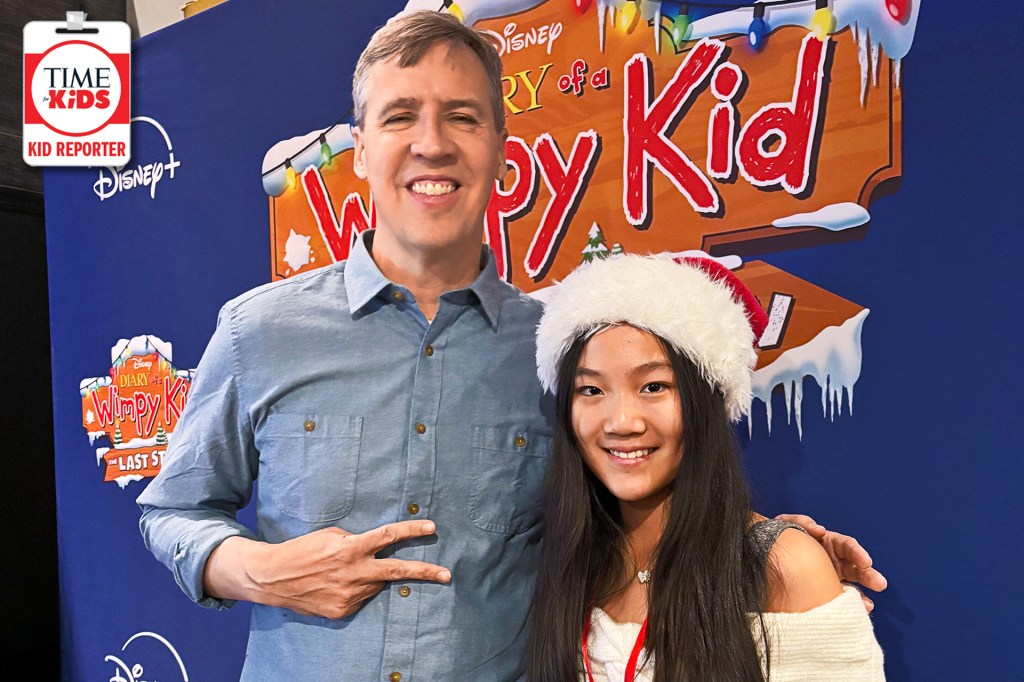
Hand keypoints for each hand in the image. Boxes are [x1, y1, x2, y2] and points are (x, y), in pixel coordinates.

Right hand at [205, 520, 448, 618]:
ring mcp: (349, 594)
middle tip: (446, 574)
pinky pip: (359, 598)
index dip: (411, 530)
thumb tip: (374, 548)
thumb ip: (355, 542)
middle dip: (424, 572)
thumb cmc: (302, 550)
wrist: (272, 578)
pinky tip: (336, 585)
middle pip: (397, 571)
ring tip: (344, 572)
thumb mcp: (330, 536)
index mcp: (350, 548)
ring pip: (375, 584)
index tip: (431, 527)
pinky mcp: (342, 610)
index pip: (387, 536)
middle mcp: (353, 572)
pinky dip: (355, 590)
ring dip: (370, 577)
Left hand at [774, 514, 886, 611]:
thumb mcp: (787, 523)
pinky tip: (851, 612)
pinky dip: (844, 605)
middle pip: (855, 567)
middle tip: (879, 584)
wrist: (763, 552)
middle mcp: (833, 560)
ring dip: (860, 595)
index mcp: (828, 543)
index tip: (866, 561)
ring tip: (867, 605)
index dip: (857, 553)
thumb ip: (801, 522)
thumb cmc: (779, 536)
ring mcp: (829, 576)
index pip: (847, 546)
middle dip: (867, 575)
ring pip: (850, 585)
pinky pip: (836, 598)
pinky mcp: (822, 590)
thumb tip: (819, 529)